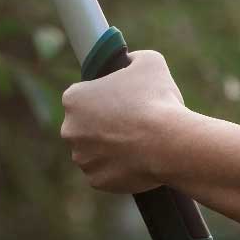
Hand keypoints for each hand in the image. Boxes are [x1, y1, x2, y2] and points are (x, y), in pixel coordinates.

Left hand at [60, 50, 186, 193]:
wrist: (169, 143)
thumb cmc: (157, 99)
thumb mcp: (149, 61)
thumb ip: (132, 59)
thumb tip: (128, 61)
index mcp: (74, 98)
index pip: (83, 95)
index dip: (103, 96)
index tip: (122, 100)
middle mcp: (69, 129)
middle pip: (85, 125)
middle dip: (103, 123)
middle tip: (131, 121)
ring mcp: (81, 158)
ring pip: (93, 150)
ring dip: (109, 147)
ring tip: (137, 141)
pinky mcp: (96, 180)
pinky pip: (104, 172)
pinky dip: (117, 168)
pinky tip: (136, 160)